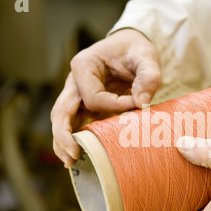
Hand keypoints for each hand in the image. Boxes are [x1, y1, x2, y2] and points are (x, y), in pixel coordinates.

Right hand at [50, 28, 161, 166]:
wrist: (131, 48)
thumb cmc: (136, 50)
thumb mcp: (146, 57)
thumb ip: (148, 77)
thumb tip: (142, 104)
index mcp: (85, 65)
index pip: (94, 97)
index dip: (115, 107)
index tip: (136, 106)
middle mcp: (75, 81)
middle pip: (62, 111)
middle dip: (65, 134)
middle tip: (74, 155)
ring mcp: (76, 94)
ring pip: (62, 121)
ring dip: (64, 142)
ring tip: (71, 162)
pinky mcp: (83, 105)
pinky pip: (73, 124)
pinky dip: (73, 139)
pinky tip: (77, 156)